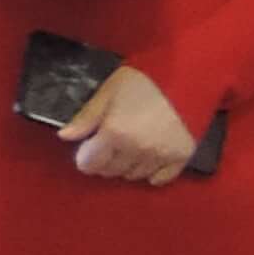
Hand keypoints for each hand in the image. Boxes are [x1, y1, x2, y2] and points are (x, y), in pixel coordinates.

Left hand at [60, 62, 196, 182]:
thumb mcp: (110, 90)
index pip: (89, 163)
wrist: (188, 76)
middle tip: (110, 145)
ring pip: (134, 175)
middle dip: (105, 161)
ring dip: (127, 166)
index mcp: (114, 133)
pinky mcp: (181, 157)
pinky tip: (149, 160)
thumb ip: (87, 116)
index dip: (85, 156)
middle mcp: (135, 150)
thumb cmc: (145, 79)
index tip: (90, 146)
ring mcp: (159, 156)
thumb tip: (65, 136)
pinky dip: (152, 173)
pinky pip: (161, 179)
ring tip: (130, 149)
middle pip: (111, 171)